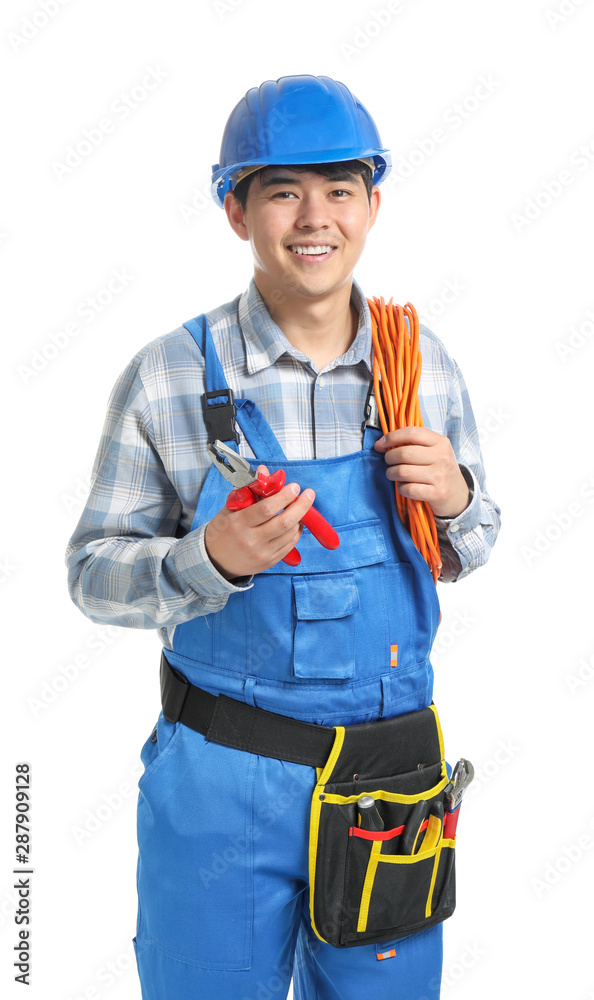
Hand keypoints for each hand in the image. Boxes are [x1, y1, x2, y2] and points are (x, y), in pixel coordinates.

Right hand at [204, 465, 315, 579]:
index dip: (284, 497)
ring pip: (289, 534)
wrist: (214, 561)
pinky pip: (289, 545)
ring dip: (299, 518)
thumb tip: (264, 471)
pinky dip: (295, 532)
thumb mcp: (230, 508)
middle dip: (301, 506)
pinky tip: (295, 523)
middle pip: (283, 522)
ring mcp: (262, 554)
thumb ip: (249, 490)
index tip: (294, 487)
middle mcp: (251, 541)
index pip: (266, 509)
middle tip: (308, 494)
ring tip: (300, 507)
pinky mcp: (269, 562)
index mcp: (239, 524)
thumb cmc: (222, 531)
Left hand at [374, 427, 470, 517]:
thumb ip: (415, 444)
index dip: (392, 437)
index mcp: (440, 442)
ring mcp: (440, 476)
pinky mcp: (437, 493)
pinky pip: (408, 489)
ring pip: (402, 472)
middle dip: (389, 458)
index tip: (380, 444)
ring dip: (392, 474)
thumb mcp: (435, 452)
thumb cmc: (441, 471)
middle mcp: (442, 457)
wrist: (459, 495)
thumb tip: (382, 442)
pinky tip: (404, 487)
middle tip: (389, 462)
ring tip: (393, 475)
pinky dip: (401, 488)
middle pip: (404, 453)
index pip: (412, 433)